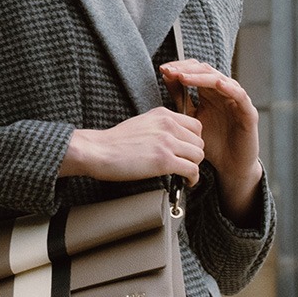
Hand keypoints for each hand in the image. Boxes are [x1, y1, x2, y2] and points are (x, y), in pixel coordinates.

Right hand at [59, 105, 204, 184]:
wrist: (98, 150)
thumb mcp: (142, 123)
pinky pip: (192, 170)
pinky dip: (192, 179)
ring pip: (198, 156)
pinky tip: (186, 182)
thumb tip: (173, 140)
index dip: (193, 141)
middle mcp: (168, 125)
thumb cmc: (114, 142)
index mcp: (163, 114)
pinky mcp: (164, 160)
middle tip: (185, 164)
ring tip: (185, 174)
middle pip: (199, 141)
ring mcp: (167, 142)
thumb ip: (160, 127)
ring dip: (193, 167)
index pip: (195, 125)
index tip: (187, 150)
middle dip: (193, 155)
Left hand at [160, 59, 262, 222]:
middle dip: (187, 70)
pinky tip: (217, 84)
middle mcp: (224, 92)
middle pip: (206, 71)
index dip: (180, 68)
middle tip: (170, 70)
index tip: (163, 69)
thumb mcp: (190, 118)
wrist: (229, 166)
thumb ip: (181, 98)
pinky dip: (229, 88)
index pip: (195, 71)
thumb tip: (166, 76)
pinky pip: (240, 96)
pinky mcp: (248, 112)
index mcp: (209, 92)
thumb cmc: (211, 143)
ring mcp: (237, 101)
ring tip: (184, 77)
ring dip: (202, 77)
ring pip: (221, 80)